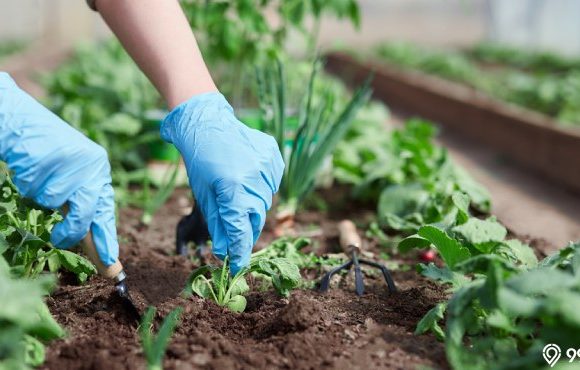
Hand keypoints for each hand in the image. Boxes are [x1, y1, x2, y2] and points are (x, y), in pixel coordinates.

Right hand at [0, 72, 117, 265]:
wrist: (19, 120)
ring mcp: (72, 160)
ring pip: (54, 201)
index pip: (105, 210)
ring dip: (40, 196)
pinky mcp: (50, 156)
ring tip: (38, 176)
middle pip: (86, 211)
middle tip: (59, 239)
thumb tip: (87, 240)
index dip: (106, 238)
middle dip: (70, 230)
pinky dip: (27, 184)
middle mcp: (93, 164)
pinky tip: (29, 165)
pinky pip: (35, 189)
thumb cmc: (44, 154)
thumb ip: (79, 203)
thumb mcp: (70, 177)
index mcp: (99, 170)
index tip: (111, 263)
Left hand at [161, 92, 283, 274]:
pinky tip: (247, 177)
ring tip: (238, 193)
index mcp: (232, 188)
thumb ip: (218, 224)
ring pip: (265, 201)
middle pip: (256, 218)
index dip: (240, 251)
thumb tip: (226, 251)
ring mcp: (267, 165)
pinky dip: (261, 187)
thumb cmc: (200, 161)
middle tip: (236, 234)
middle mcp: (253, 178)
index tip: (238, 266)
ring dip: (253, 206)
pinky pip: (272, 183)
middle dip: (245, 229)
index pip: (241, 230)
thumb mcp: (204, 195)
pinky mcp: (274, 156)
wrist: (207, 123)